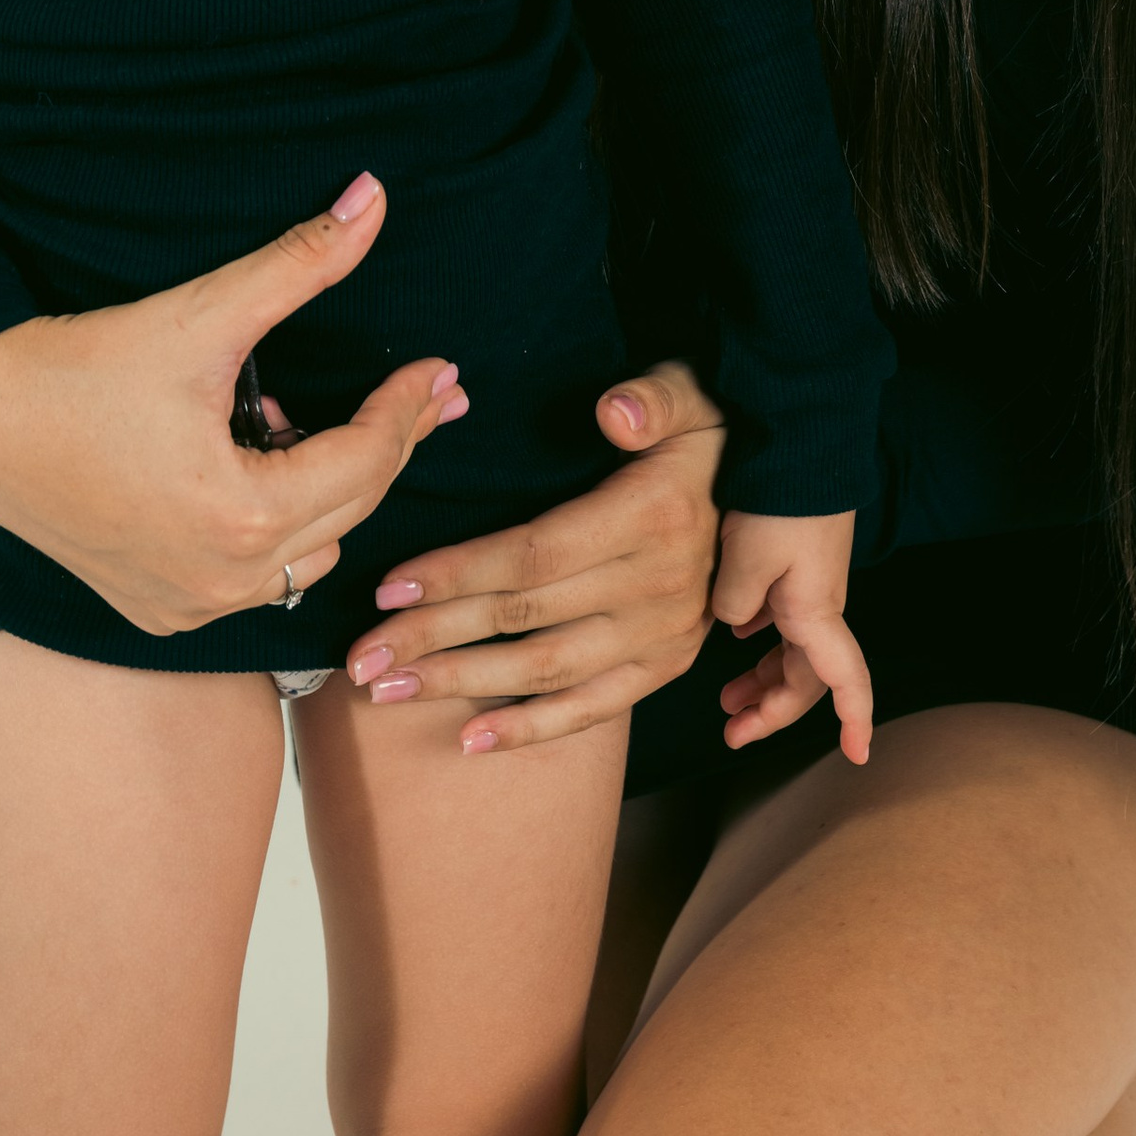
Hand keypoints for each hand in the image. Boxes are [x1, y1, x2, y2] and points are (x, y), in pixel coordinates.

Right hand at [0, 174, 466, 638]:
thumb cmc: (84, 368)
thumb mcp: (204, 314)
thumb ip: (300, 262)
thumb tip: (375, 198)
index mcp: (242, 516)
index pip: (366, 460)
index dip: (408, 407)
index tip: (439, 367)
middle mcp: (220, 580)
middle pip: (349, 510)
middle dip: (391, 445)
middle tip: (430, 396)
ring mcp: (186, 605)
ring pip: (307, 555)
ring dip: (329, 492)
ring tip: (327, 424)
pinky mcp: (155, 609)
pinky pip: (252, 579)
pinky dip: (276, 530)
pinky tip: (265, 467)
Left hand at [343, 362, 727, 756]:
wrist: (772, 496)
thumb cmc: (703, 438)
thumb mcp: (691, 397)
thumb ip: (653, 398)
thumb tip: (612, 412)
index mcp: (651, 516)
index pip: (532, 554)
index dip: (456, 572)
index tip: (388, 586)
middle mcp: (658, 584)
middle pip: (523, 617)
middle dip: (432, 636)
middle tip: (362, 656)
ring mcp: (664, 635)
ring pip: (544, 669)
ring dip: (460, 682)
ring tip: (389, 691)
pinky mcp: (667, 668)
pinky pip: (592, 710)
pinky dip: (530, 728)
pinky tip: (470, 738)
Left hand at [713, 507, 871, 765]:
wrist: (800, 436)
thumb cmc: (776, 499)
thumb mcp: (744, 557)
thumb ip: (731, 604)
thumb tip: (732, 622)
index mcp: (814, 609)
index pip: (844, 678)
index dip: (854, 717)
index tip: (859, 755)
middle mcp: (819, 602)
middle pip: (807, 675)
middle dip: (774, 711)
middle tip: (732, 733)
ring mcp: (809, 581)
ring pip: (794, 649)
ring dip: (765, 679)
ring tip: (727, 699)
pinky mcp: (795, 561)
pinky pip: (783, 619)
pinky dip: (761, 642)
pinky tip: (735, 637)